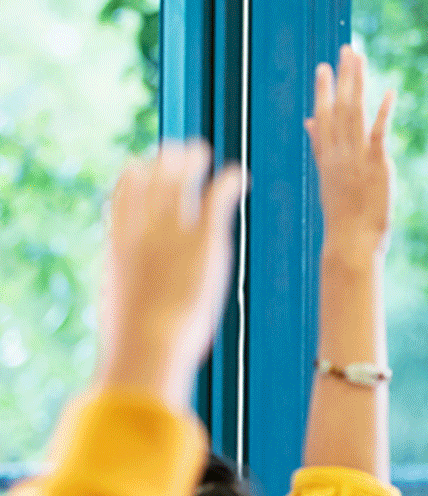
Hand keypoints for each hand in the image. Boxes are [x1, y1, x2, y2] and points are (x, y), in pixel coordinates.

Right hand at [97, 141, 244, 406]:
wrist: (150, 345)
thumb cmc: (137, 345)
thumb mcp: (125, 316)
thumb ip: (130, 303)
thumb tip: (132, 324)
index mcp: (119, 247)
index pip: (121, 198)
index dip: (133, 178)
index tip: (142, 167)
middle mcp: (143, 231)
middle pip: (151, 181)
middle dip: (163, 161)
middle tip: (178, 150)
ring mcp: (173, 233)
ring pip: (180, 181)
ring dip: (191, 161)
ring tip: (202, 151)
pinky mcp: (205, 240)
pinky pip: (217, 198)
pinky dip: (227, 182)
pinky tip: (240, 175)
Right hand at [305, 44, 395, 257]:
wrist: (350, 241)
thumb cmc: (342, 216)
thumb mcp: (328, 178)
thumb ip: (320, 147)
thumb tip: (310, 122)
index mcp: (327, 156)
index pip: (323, 116)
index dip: (323, 91)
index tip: (324, 67)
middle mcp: (338, 152)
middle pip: (338, 107)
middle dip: (343, 78)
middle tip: (347, 50)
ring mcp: (355, 157)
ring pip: (354, 112)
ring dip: (358, 84)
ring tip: (360, 59)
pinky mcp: (375, 165)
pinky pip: (379, 133)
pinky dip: (383, 112)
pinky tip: (390, 92)